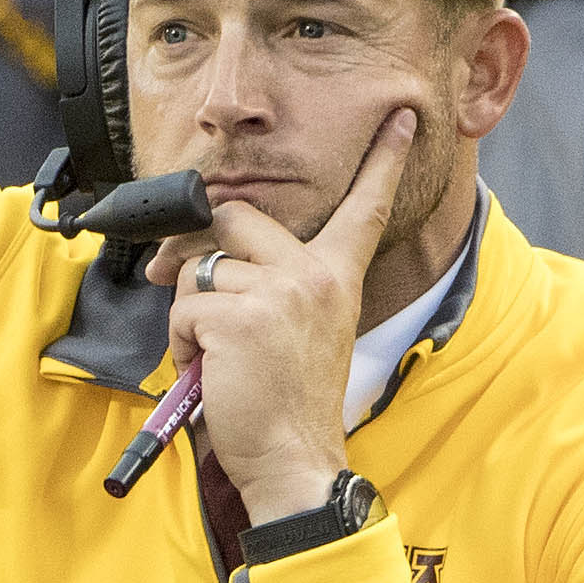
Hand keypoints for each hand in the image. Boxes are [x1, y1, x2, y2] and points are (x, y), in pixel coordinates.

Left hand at [144, 109, 419, 520]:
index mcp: (338, 278)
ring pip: (199, 271)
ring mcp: (277, 292)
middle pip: (236, 217)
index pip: (364, 208)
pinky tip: (209, 372)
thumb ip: (275, 289)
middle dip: (203, 249)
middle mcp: (314, 275)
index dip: (383, 161)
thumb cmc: (289, 406)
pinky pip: (183, 308)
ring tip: (218, 359)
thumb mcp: (303, 333)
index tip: (401, 120)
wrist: (292, 461)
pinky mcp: (236, 316)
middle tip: (202, 298)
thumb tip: (212, 264)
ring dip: (190, 317)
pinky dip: (182, 343)